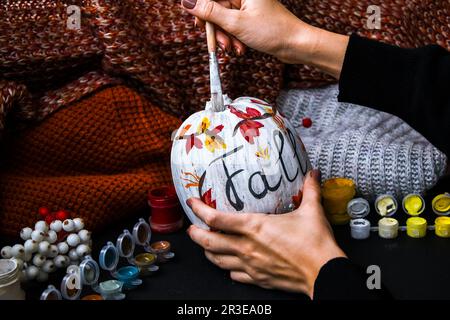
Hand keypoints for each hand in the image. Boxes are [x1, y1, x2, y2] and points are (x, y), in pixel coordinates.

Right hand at [180, 0, 348, 77]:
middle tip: (217, 43)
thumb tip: (187, 2)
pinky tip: (240, 48)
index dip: (202, 10)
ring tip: (233, 48)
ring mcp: (248, 6)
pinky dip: (234, 38)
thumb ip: (210, 12)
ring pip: (225, 20)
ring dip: (226, 37)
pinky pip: (234, 26)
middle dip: (216, 28)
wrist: (295, 45)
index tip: (199, 24)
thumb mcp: (235, 23)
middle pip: (217, 8)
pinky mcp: (251, 18)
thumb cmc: (272, 31)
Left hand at [187, 169, 345, 297]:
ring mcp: (250, 266)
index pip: (216, 219)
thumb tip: (312, 173)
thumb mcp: (312, 211)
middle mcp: (247, 247)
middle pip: (208, 242)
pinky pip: (234, 275)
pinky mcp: (257, 279)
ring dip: (208, 252)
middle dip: (195, 234)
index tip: (192, 203)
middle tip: (191, 228)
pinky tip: (230, 266)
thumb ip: (310, 190)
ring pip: (217, 260)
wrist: (324, 273)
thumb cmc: (316, 244)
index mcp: (255, 227)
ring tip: (205, 245)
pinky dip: (228, 269)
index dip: (199, 210)